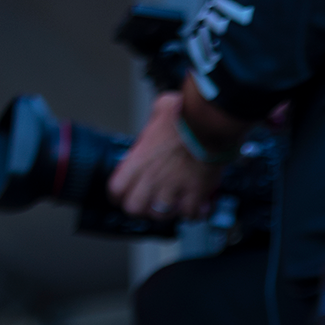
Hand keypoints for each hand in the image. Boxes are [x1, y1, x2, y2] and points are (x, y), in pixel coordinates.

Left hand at [107, 92, 223, 220]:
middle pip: (134, 208)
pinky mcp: (194, 193)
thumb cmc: (185, 115)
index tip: (125, 195)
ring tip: (175, 204)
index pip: (116, 188)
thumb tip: (160, 120)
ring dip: (168, 210)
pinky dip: (193, 212)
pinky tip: (197, 205)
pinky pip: (189, 214)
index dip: (119, 195)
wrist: (208, 124)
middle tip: (151, 202)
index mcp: (139, 158)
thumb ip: (155, 122)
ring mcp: (173, 187)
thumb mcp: (161, 109)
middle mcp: (151, 176)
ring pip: (161, 214)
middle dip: (142, 207)